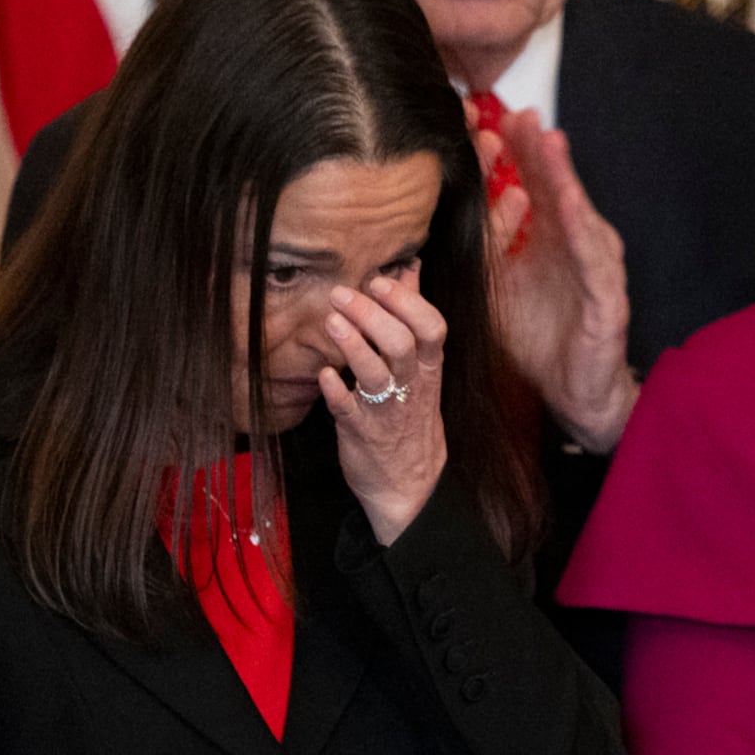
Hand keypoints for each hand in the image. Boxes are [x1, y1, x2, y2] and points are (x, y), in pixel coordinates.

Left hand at [320, 271, 450, 542]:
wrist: (410, 486)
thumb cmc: (410, 417)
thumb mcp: (422, 368)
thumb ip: (412, 316)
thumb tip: (410, 268)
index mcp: (428, 368)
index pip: (431, 327)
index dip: (406, 301)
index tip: (379, 280)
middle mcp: (411, 386)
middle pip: (401, 343)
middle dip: (372, 314)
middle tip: (341, 293)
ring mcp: (386, 411)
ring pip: (376, 373)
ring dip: (353, 345)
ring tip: (331, 320)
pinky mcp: (361, 433)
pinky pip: (348, 410)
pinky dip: (335, 390)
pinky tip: (323, 373)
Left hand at [482, 111, 638, 452]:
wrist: (573, 393)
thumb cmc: (539, 340)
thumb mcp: (498, 287)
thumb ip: (482, 247)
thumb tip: (440, 214)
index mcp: (547, 239)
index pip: (527, 184)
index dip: (508, 152)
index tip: (477, 119)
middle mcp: (574, 246)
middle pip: (554, 186)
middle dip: (535, 148)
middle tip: (515, 110)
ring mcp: (595, 269)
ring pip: (577, 212)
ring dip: (562, 175)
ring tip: (546, 139)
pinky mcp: (608, 299)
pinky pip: (592, 257)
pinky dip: (579, 227)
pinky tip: (565, 201)